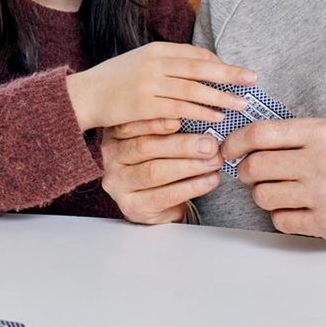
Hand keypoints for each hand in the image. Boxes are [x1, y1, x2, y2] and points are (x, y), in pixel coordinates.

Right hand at [65, 43, 257, 130]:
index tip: (238, 72)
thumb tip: (200, 67)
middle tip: (253, 80)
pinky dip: (201, 113)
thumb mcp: (141, 63)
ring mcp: (149, 83)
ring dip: (221, 96)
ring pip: (194, 89)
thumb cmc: (114, 81)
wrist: (84, 95)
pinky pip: (180, 109)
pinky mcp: (145, 105)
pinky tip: (216, 118)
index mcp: (156, 50)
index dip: (219, 64)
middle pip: (200, 68)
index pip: (195, 54)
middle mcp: (155, 62)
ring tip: (242, 104)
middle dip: (230, 74)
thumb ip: (167, 64)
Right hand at [100, 117, 223, 223]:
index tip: (180, 120)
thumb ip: (169, 128)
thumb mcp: (157, 140)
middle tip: (210, 144)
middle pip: (145, 148)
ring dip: (190, 166)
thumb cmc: (159, 161)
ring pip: (155, 172)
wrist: (155, 200)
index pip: (132, 125)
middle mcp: (111, 158)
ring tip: (214, 161)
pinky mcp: (133, 206)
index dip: (156, 122)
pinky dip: (192, 187)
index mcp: (114, 135)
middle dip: (182, 145)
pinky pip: (165, 195)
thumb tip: (200, 121)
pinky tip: (209, 180)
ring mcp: (118, 184)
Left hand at [223, 117, 325, 241]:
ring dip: (262, 193)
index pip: (260, 134)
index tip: (228, 149)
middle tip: (250, 173)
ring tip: (277, 190)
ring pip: (263, 196)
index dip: (235, 142)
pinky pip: (281, 221)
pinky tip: (293, 208)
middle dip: (245, 171)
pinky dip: (280, 215)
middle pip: (255, 168)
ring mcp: (321, 196)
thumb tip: (248, 141)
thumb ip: (294, 135)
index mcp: (318, 134)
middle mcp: (318, 163)